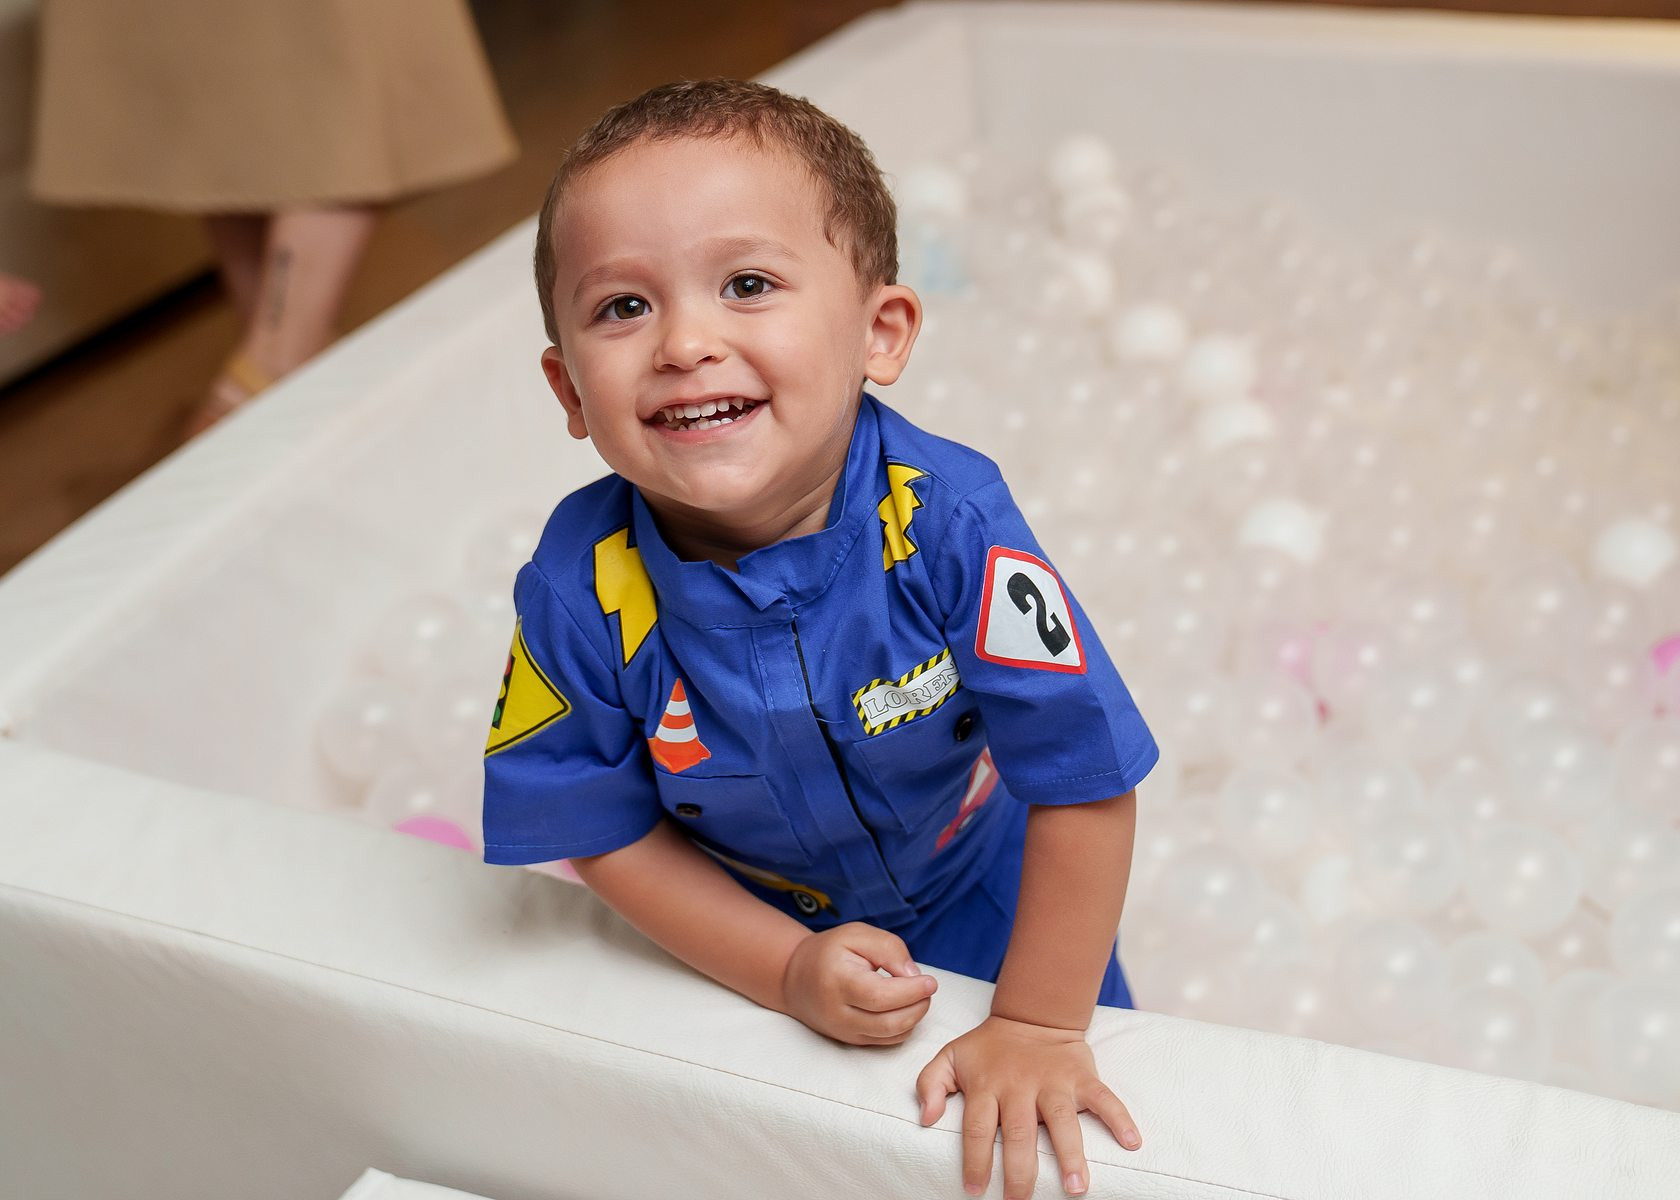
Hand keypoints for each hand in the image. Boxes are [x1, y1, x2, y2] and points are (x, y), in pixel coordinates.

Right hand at [781, 921, 937, 1044]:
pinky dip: (903, 1028)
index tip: (930, 981)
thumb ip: (888, 948)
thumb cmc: (829, 952)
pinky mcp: (850, 1040)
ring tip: (918, 996)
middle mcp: (838, 1013)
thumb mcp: (856, 935)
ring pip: (889, 1036)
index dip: (911, 992)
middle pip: (888, 1022)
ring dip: (914, 1018)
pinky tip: (905, 1008)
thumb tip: (913, 976)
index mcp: (838, 981)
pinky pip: (885, 1041)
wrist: (796, 979)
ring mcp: (843, 1031)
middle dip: (918, 1007)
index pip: (880, 996)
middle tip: (928, 989)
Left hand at [916, 1015, 1141, 1197]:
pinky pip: (1104, 1097)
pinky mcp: (1082, 1076)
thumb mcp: (950, 1057)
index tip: (975, 1189)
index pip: (978, 1128)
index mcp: (988, 1085)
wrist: (1032, 1014)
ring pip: (1062, 1119)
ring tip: (1077, 1188)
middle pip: (1019, 1132)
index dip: (975, 1160)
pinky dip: (1120, 1118)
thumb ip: (930, 1084)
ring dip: (1071, 1154)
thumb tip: (925, 1118)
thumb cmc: (989, 1047)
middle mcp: (1020, 1085)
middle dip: (1021, 1171)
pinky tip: (1132, 1142)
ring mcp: (1053, 1081)